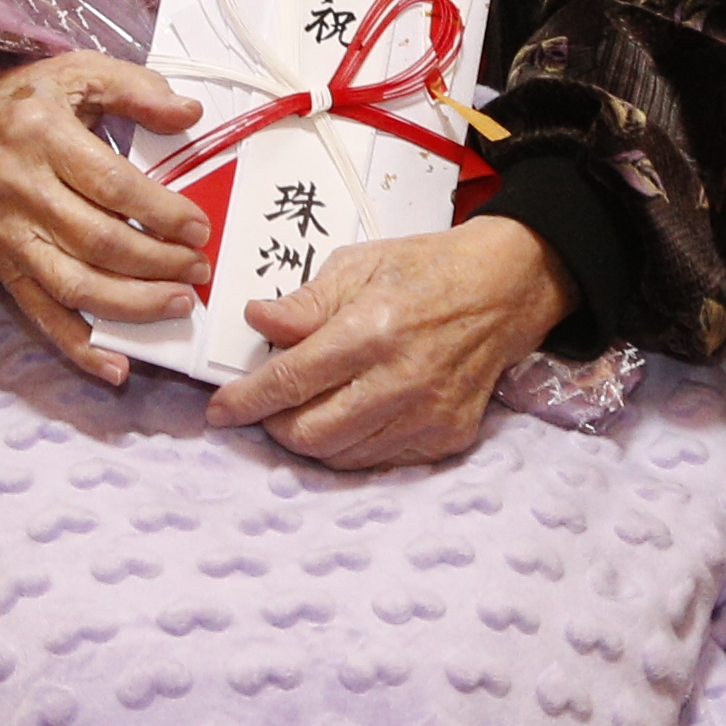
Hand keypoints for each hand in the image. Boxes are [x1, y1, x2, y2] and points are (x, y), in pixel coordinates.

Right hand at [0, 55, 210, 380]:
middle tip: (197, 270)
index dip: (161, 212)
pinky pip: (40, 314)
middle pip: (98, 241)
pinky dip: (78, 347)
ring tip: (176, 306)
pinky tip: (115, 367)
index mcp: (45, 136)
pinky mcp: (1, 266)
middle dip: (157, 263)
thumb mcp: (76, 72)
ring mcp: (10, 235)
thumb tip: (190, 114)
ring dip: (131, 305)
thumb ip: (136, 89)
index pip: (112, 185)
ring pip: (74, 285)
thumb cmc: (21, 103)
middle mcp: (23, 191)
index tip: (199, 228)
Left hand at [213, 216, 568, 469]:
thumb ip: (304, 303)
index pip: (292, 381)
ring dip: (309, 440)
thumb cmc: (426, 270)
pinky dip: (351, 447)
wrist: (503, 288)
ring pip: (342, 456)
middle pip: (311, 432)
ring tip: (302, 411)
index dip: (247, 400)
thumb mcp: (358, 265)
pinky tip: (346, 418)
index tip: (221, 410)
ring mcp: (427, 415)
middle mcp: (400, 381)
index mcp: (372, 330)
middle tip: (264, 407)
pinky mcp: (446, 436)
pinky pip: (380, 461)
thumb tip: (256, 320)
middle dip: (274, 426)